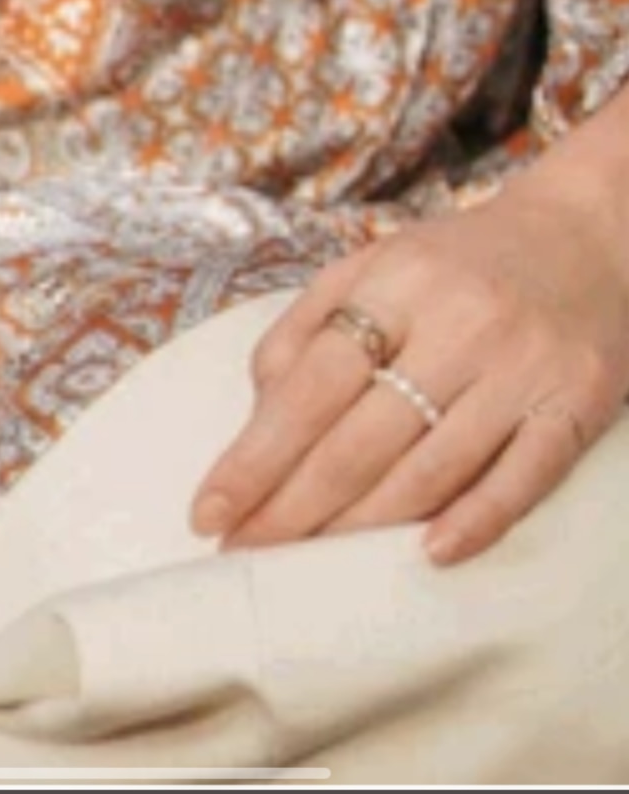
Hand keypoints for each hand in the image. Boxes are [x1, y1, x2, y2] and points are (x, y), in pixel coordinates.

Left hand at [189, 172, 628, 565]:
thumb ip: (310, 325)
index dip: (256, 455)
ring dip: (362, 528)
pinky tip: (430, 555)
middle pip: (361, 438)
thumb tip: (258, 409)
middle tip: (244, 552)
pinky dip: (476, 521)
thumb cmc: (463, 262)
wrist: (591, 234)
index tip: (210, 509)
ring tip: (309, 567)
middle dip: (293, 507)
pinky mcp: (575, 403)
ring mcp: (520, 367)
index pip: (312, 384)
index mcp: (398, 281)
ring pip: (432, 468)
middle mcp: (459, 323)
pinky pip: (523, 476)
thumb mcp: (378, 263)